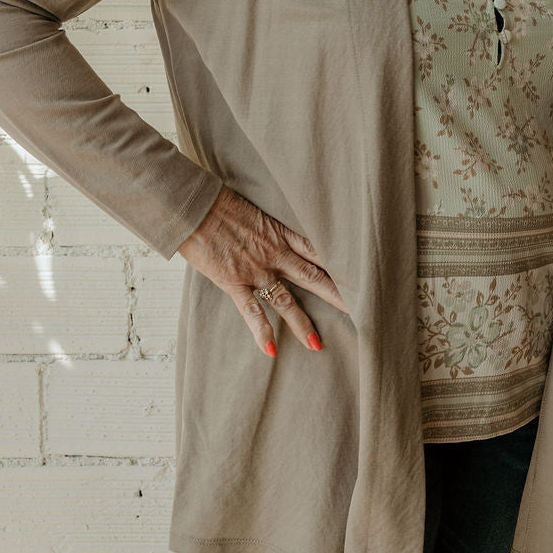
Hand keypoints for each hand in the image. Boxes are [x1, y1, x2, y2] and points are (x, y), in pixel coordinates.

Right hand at [176, 184, 349, 356]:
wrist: (194, 206)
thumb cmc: (218, 202)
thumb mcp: (252, 209)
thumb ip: (265, 226)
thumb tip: (267, 232)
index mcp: (281, 233)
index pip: (318, 250)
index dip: (339, 264)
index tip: (359, 274)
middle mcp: (274, 253)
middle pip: (313, 277)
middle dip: (336, 295)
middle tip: (359, 310)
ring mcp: (256, 270)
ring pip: (287, 301)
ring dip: (303, 324)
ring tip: (318, 345)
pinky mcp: (234, 281)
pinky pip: (252, 311)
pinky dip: (261, 331)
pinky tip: (271, 350)